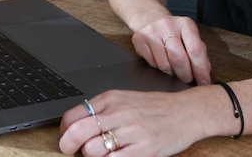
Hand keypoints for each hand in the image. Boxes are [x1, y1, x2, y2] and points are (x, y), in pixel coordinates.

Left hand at [59, 90, 200, 156]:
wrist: (187, 112)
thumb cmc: (155, 108)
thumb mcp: (125, 100)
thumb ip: (102, 110)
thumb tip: (75, 126)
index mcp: (111, 99)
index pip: (73, 115)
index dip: (64, 131)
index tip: (67, 137)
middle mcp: (118, 113)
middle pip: (77, 132)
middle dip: (68, 146)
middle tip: (71, 151)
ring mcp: (131, 131)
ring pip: (92, 149)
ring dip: (91, 156)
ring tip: (101, 154)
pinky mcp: (143, 149)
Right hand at [131, 15, 210, 84]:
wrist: (150, 18)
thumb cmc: (174, 32)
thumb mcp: (190, 36)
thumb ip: (199, 53)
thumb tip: (205, 73)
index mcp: (185, 24)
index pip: (196, 50)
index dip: (201, 70)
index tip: (204, 82)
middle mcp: (168, 25)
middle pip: (179, 59)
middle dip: (186, 75)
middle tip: (188, 79)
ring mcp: (152, 31)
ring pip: (165, 65)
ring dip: (172, 73)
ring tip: (174, 68)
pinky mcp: (139, 39)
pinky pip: (152, 64)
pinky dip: (159, 68)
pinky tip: (161, 60)